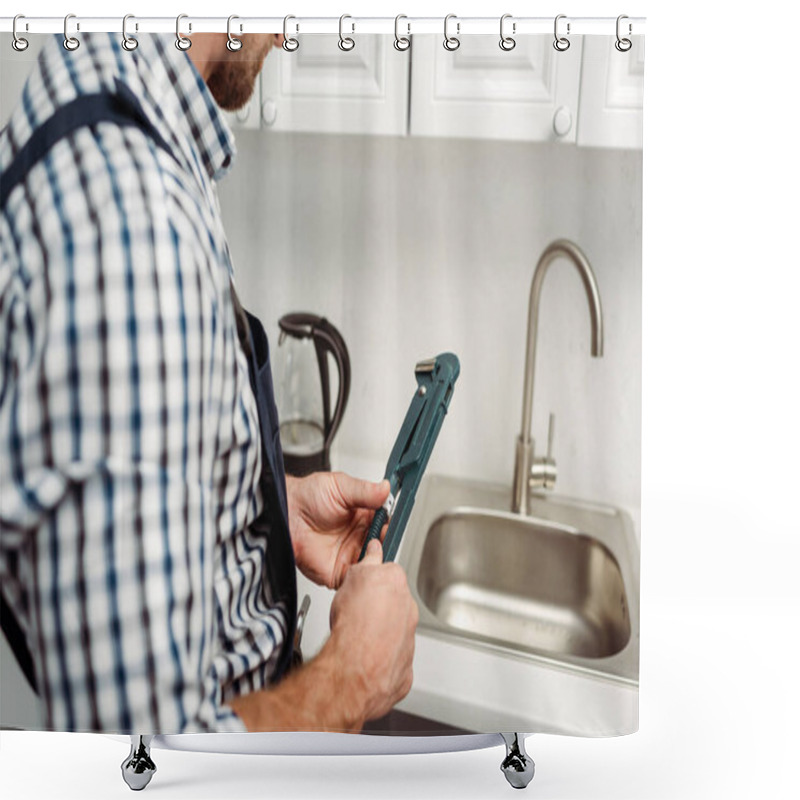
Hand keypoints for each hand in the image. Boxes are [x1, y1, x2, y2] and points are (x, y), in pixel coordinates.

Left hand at [286, 472, 389, 588]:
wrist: (286, 514)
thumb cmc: (308, 497)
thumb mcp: (341, 486)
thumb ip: (365, 490)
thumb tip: (385, 488)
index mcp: (363, 516)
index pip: (387, 523)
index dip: (392, 525)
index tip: (393, 523)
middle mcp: (359, 537)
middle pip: (383, 546)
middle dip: (387, 544)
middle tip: (383, 537)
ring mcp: (349, 555)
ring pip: (373, 564)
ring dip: (377, 561)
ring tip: (373, 551)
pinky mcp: (339, 572)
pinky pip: (357, 580)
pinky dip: (363, 577)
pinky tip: (363, 566)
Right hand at [328, 539, 418, 722]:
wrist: (354, 668)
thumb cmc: (353, 626)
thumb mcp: (353, 578)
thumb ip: (368, 561)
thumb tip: (374, 551)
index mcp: (397, 585)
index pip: (388, 573)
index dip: (371, 579)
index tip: (362, 584)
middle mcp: (409, 611)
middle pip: (393, 602)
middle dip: (376, 606)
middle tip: (355, 613)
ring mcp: (409, 640)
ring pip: (394, 631)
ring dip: (379, 633)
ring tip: (356, 638)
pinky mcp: (404, 668)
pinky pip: (393, 659)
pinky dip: (380, 659)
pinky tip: (364, 658)